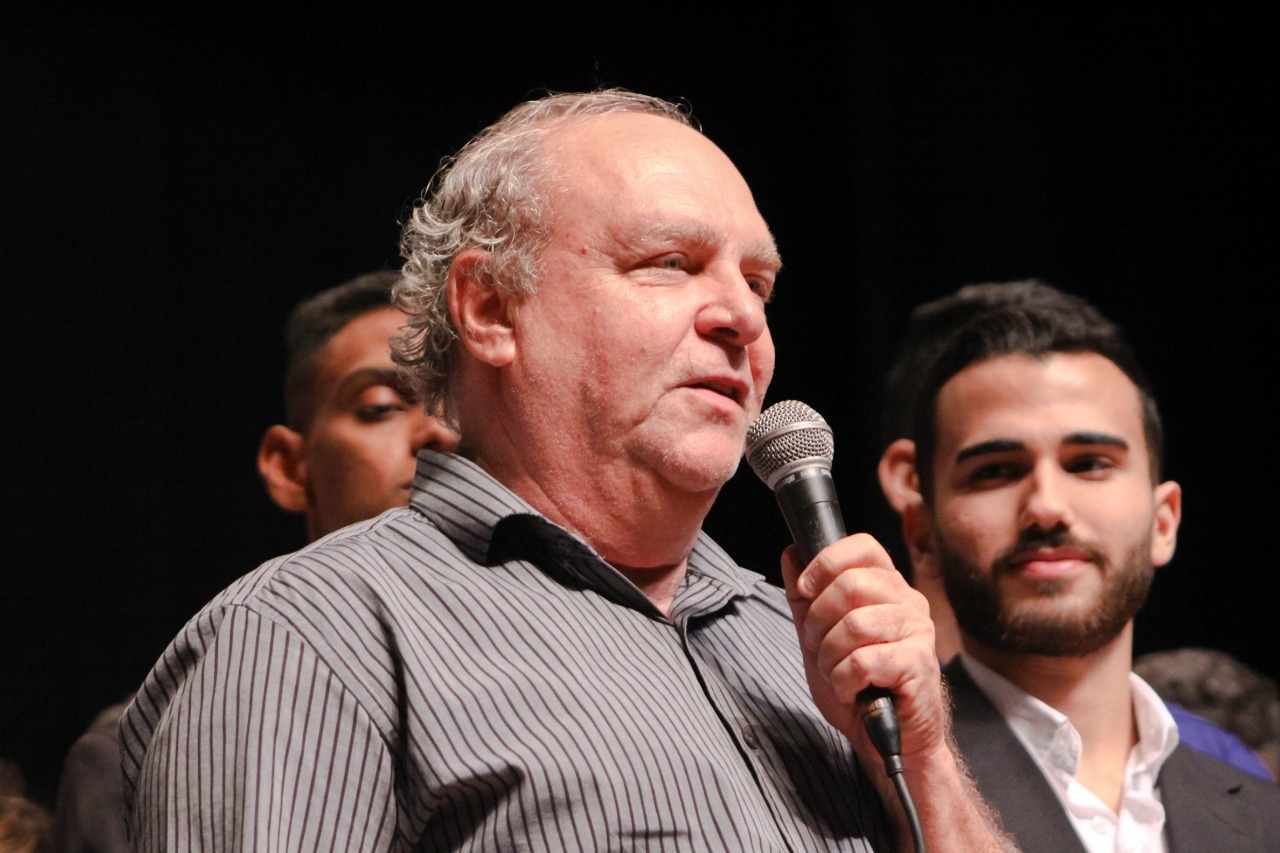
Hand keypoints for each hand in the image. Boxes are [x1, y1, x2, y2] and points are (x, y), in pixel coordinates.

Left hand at [781, 534, 946, 766]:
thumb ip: (805, 597)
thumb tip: (791, 553)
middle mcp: (908, 601)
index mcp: (886, 587)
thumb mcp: (819, 636)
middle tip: (818, 646)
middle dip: (818, 621)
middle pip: (851, 584)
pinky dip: (844, 680)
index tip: (805, 589)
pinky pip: (863, 661)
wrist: (887, 740)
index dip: (826, 562)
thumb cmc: (858, 685)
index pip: (862, 546)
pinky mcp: (919, 663)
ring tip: (836, 672)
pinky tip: (852, 690)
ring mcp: (918, 631)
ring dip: (830, 656)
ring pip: (855, 624)